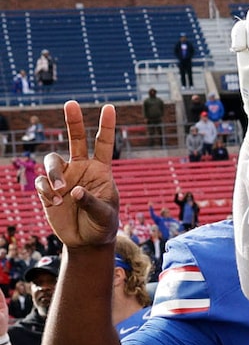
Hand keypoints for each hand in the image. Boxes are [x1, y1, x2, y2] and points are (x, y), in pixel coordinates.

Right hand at [36, 100, 119, 249]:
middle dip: (74, 121)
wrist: (87, 241)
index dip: (106, 126)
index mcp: (101, 171)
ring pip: (52, 160)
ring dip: (53, 174)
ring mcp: (63, 177)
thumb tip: (73, 191)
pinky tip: (55, 202)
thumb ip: (92, 203)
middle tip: (72, 103)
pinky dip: (46, 190)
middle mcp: (81, 169)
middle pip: (76, 139)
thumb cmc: (102, 226)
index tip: (110, 107)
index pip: (104, 145)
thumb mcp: (105, 216)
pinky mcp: (48, 189)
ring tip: (60, 192)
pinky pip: (42, 182)